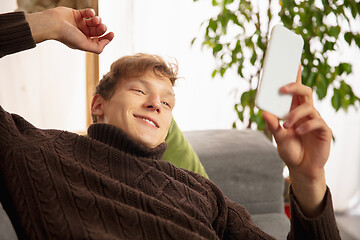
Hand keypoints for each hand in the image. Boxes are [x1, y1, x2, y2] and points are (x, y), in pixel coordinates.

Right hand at [26, 7, 113, 53]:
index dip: (107, 38)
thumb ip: (97, 48)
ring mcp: (79, 24)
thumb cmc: (67, 36)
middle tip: (102, 26)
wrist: (53, 24)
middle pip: (97, 31)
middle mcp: (82, 34)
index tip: (112, 33)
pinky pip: (87, 12)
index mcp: (84, 42)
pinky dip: (91, 12)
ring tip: (95, 20)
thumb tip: (107, 42)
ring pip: (94, 22)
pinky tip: (91, 13)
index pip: (99, 41)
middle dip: (102, 28)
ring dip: (98, 20)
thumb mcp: (84, 45)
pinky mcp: (76, 14)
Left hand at [262, 66, 331, 216]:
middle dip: (294, 86)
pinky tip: (297, 131)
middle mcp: (306, 112)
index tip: (292, 61)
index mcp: (294, 110)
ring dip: (295, 114)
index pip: (295, 89)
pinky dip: (305, 125)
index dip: (295, 75)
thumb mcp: (277, 137)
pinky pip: (317, 122)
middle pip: (305, 91)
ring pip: (308, 107)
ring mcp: (315, 120)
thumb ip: (272, 125)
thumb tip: (264, 112)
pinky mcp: (324, 131)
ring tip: (286, 125)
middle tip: (282, 88)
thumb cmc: (290, 150)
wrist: (302, 168)